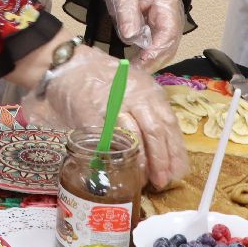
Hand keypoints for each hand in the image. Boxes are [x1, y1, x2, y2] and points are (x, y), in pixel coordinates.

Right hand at [20, 43, 187, 188]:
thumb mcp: (134, 88)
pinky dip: (116, 154)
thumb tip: (164, 146)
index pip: (169, 122)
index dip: (175, 149)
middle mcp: (135, 96)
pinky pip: (108, 137)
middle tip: (162, 180)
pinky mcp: (92, 114)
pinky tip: (120, 166)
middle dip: (161, 159)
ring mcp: (113, 104)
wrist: (69, 65)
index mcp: (149, 91)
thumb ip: (148, 111)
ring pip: (134, 135)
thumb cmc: (104, 80)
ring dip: (141, 160)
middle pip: (155, 130)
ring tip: (144, 179)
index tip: (178, 170)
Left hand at [99, 0, 184, 71]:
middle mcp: (172, 16)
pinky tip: (135, 62)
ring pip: (164, 48)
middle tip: (133, 73)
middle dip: (153, 61)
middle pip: (169, 46)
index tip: (139, 63)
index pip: (167, 34)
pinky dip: (148, 55)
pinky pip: (157, 45)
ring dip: (151, 61)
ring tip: (133, 71)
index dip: (155, 52)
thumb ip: (128, 15)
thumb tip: (130, 37)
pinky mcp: (158, 27)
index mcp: (167, 5)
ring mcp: (167, 22)